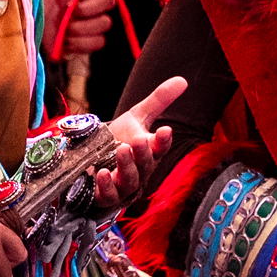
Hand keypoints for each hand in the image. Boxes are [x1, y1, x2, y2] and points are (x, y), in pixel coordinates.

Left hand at [40, 0, 118, 57]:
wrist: (18, 25)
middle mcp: (89, 0)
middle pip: (110, 0)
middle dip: (91, 6)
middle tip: (71, 8)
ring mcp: (88, 22)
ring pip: (105, 23)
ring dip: (84, 26)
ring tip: (64, 26)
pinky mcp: (84, 42)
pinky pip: (98, 42)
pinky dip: (82, 42)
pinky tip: (65, 39)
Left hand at [83, 76, 184, 214]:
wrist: (93, 162)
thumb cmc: (119, 140)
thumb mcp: (137, 116)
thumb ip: (159, 100)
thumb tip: (183, 80)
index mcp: (149, 152)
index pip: (160, 147)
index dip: (163, 141)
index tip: (165, 130)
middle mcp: (139, 170)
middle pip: (146, 165)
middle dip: (143, 153)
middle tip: (139, 140)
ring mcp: (123, 185)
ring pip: (130, 180)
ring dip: (127, 166)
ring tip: (122, 150)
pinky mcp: (106, 196)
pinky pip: (109, 195)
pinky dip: (106, 186)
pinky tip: (102, 173)